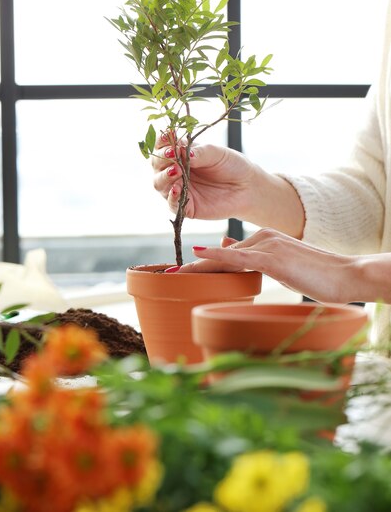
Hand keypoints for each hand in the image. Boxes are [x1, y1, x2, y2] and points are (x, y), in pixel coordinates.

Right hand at [152, 137, 256, 219]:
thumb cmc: (232, 166)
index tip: (167, 136)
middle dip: (162, 159)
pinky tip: (178, 189)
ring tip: (176, 171)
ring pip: (159, 184)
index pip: (163, 147)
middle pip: (157, 165)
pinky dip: (172, 196)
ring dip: (164, 176)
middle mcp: (176, 171)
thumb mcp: (217, 153)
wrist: (248, 188)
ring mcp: (179, 189)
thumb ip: (199, 153)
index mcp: (181, 154)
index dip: (162, 142)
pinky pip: (172, 204)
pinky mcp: (186, 207)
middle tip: (172, 155)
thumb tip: (179, 151)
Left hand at [174, 228, 366, 303]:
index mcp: (264, 239)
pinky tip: (198, 256)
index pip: (227, 252)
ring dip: (197, 266)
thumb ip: (257, 258)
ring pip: (225, 257)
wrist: (345, 275)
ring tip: (172, 273)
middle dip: (194, 267)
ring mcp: (267, 245)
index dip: (203, 262)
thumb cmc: (317, 274)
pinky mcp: (273, 258)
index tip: (180, 270)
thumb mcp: (283, 265)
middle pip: (221, 255)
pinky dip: (216, 257)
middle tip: (167, 273)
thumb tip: (228, 248)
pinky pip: (239, 257)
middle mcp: (262, 238)